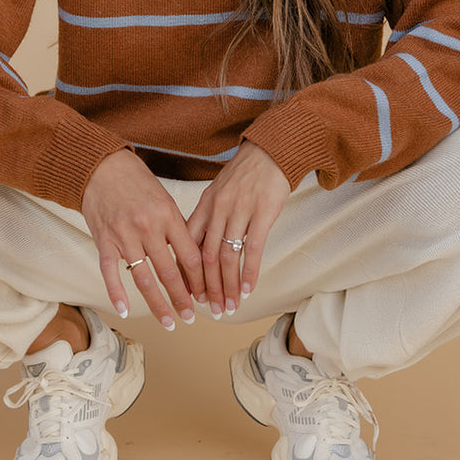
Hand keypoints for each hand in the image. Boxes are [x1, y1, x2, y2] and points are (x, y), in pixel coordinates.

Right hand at [81, 149, 206, 328]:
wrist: (101, 166)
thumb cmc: (136, 181)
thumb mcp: (164, 199)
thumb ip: (176, 227)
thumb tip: (191, 259)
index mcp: (168, 215)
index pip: (190, 256)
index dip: (200, 280)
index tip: (205, 295)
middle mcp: (148, 227)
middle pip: (169, 272)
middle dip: (182, 299)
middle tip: (190, 317)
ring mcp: (124, 235)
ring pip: (144, 278)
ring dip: (158, 304)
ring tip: (169, 322)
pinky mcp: (104, 240)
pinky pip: (110, 273)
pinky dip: (117, 294)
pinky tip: (126, 311)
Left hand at [186, 142, 289, 317]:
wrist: (271, 149)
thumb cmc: (245, 173)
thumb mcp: (219, 190)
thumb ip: (209, 216)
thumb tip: (199, 246)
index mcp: (205, 204)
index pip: (189, 244)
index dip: (188, 272)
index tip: (190, 294)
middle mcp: (218, 209)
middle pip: (206, 257)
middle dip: (208, 287)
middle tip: (211, 309)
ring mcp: (240, 211)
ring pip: (227, 257)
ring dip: (228, 286)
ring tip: (230, 306)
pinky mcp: (262, 213)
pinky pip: (253, 249)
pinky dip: (249, 272)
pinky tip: (249, 289)